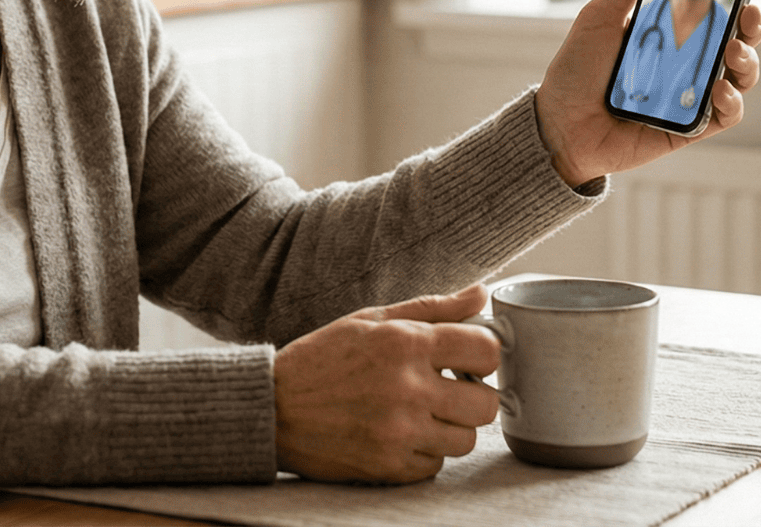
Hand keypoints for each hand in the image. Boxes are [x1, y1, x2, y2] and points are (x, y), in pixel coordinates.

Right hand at [273, 285, 500, 483]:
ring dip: (450, 428)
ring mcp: (399, 432)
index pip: (487, 351)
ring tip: (422, 413)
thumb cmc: (322, 358)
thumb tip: (481, 293)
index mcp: (406, 343)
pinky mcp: (388, 466)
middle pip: (487, 404)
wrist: (272, 407)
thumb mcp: (372, 318)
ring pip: (465, 440)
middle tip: (448, 390)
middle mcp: (407, 388)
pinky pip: (434, 465)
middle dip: (473, 396)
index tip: (469, 359)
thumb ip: (433, 307)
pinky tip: (400, 434)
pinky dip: (424, 453)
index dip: (484, 355)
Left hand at [535, 0, 760, 187]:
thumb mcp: (599, 17)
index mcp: (670, 26)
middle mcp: (688, 57)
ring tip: (732, 49)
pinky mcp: (693, 126)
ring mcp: (694, 91)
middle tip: (749, 12)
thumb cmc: (576, 70)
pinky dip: (731, 100)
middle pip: (739, 34)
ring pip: (742, 72)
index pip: (713, 1)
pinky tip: (718, 89)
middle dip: (754, 21)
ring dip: (747, 58)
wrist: (560, 127)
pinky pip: (728, 113)